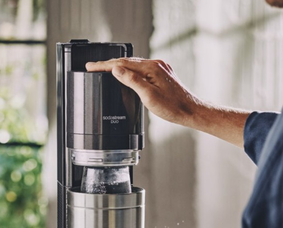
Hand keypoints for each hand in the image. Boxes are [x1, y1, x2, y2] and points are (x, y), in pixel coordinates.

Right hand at [86, 58, 202, 126]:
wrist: (191, 111)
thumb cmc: (173, 107)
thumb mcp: (148, 96)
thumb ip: (131, 81)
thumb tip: (116, 69)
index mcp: (151, 68)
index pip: (122, 63)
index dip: (104, 65)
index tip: (90, 67)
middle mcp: (156, 64)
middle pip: (126, 62)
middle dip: (108, 64)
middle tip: (93, 68)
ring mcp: (159, 68)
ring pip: (133, 64)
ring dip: (118, 66)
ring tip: (104, 70)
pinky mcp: (162, 74)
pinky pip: (141, 68)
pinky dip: (129, 70)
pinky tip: (124, 74)